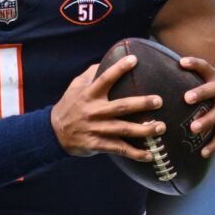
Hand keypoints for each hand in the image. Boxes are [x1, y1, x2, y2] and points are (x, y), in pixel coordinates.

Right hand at [50, 53, 164, 161]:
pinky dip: (135, 153)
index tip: (134, 59)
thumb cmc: (69, 106)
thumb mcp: (75, 87)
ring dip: (144, 129)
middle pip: (121, 107)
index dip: (119, 68)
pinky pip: (119, 149)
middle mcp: (94, 111)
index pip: (105, 79)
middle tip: (159, 101)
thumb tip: (107, 59)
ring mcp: (96, 129)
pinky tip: (150, 155)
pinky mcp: (97, 144)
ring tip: (161, 127)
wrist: (54, 133)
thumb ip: (90, 74)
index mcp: (89, 94)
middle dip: (141, 104)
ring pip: (124, 129)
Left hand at [180, 55, 214, 157]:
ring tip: (193, 128)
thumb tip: (173, 65)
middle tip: (187, 98)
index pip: (206, 68)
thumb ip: (196, 74)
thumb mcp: (214, 80)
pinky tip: (203, 152)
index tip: (182, 62)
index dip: (195, 64)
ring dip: (207, 121)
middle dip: (201, 93)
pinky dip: (214, 145)